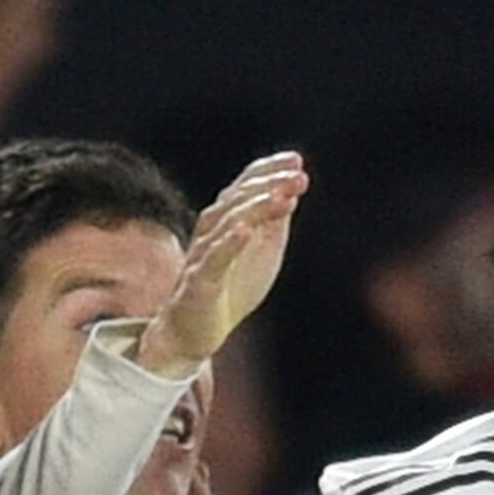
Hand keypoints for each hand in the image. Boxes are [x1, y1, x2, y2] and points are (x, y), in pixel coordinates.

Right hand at [144, 152, 309, 379]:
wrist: (194, 333)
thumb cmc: (229, 289)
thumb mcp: (261, 253)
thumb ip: (272, 224)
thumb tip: (291, 193)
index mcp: (226, 220)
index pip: (246, 185)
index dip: (269, 170)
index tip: (296, 161)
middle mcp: (211, 230)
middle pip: (239, 198)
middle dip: (270, 185)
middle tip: (299, 177)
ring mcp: (203, 254)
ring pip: (228, 223)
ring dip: (256, 207)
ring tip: (282, 197)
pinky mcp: (199, 282)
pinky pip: (214, 259)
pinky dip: (230, 243)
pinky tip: (247, 230)